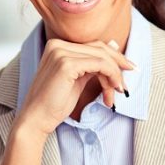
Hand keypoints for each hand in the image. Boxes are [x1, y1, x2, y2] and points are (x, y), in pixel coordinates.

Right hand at [16, 39, 136, 137]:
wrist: (36, 119)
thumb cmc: (54, 104)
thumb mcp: (77, 79)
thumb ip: (92, 64)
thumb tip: (113, 46)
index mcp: (57, 46)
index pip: (94, 46)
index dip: (114, 58)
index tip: (128, 70)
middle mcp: (57, 45)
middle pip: (100, 48)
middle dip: (118, 66)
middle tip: (126, 83)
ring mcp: (61, 53)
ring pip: (102, 57)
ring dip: (115, 76)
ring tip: (116, 93)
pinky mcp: (66, 64)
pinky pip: (100, 65)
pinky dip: (111, 77)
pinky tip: (111, 91)